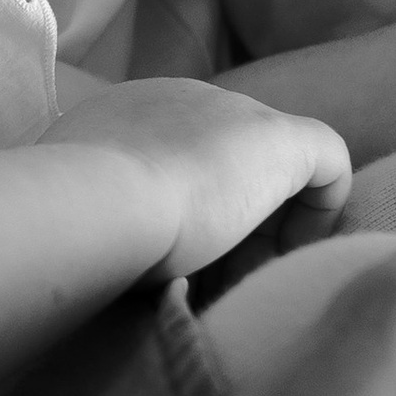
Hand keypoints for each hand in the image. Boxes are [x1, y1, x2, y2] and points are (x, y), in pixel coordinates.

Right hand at [44, 74, 350, 276]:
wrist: (88, 205)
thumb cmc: (68, 228)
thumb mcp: (74, 219)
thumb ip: (97, 226)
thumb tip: (123, 271)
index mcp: (122, 117)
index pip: (171, 164)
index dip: (182, 223)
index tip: (174, 280)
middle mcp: (180, 101)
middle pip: (224, 170)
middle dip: (228, 235)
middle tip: (213, 294)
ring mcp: (231, 113)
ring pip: (270, 178)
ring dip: (263, 240)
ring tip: (242, 291)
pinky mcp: (280, 137)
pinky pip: (327, 167)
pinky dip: (317, 218)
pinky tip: (284, 259)